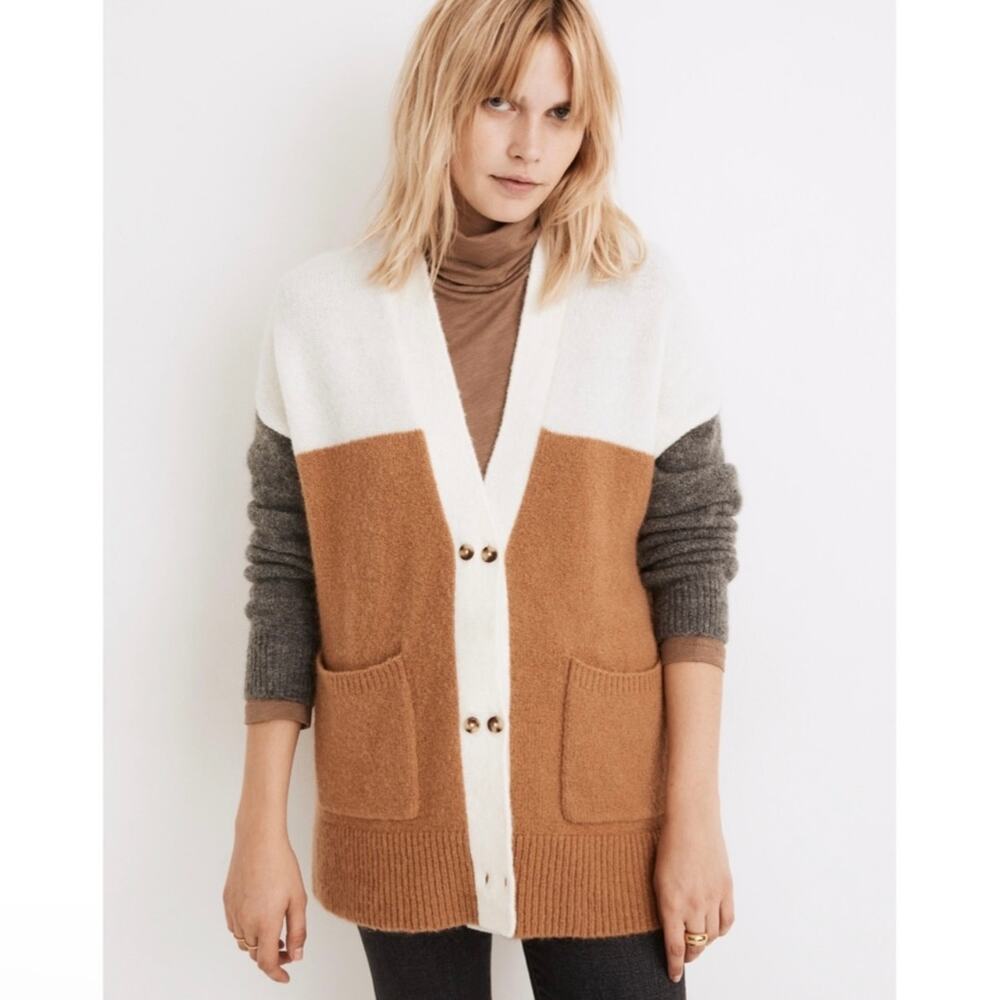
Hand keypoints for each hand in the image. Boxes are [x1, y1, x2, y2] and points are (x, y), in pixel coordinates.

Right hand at [223, 822, 307, 982]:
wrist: (258, 840)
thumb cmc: (281, 865)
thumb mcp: (298, 899)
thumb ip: (298, 931)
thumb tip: (297, 955)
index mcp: (265, 923)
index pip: (268, 962)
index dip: (278, 973)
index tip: (286, 976)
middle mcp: (245, 922)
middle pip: (256, 954)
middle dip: (273, 955)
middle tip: (290, 945)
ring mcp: (233, 912)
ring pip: (244, 942)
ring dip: (259, 943)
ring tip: (276, 929)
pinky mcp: (227, 902)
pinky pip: (236, 926)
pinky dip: (248, 930)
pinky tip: (260, 915)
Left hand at [653, 793, 734, 983]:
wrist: (692, 821)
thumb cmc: (669, 844)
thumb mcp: (657, 878)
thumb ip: (665, 905)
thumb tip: (670, 927)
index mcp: (671, 902)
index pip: (675, 946)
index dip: (674, 964)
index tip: (673, 974)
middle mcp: (694, 904)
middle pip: (695, 943)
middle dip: (689, 954)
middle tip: (685, 956)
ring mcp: (713, 897)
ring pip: (712, 935)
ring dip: (705, 942)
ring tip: (698, 941)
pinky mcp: (726, 888)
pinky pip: (727, 921)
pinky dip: (721, 930)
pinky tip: (715, 930)